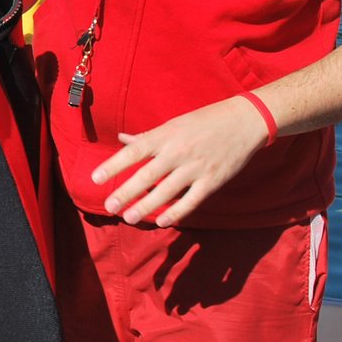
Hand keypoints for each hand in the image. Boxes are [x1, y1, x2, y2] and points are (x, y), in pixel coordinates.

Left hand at [92, 95, 271, 226]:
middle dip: (126, 192)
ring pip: (166, 191)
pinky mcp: (213, 181)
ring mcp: (196, 168)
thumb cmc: (205, 121)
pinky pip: (191, 201)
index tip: (95, 178)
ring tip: (128, 217)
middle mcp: (178, 152)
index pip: (134, 151)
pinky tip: (161, 221)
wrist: (245, 122)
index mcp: (165, 136)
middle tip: (108, 207)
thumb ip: (148, 137)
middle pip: (147, 175)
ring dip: (146, 206)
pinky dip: (176, 212)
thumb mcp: (173, 124)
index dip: (114, 165)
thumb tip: (122, 139)